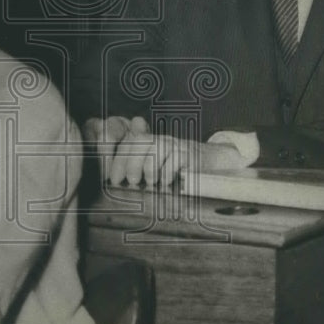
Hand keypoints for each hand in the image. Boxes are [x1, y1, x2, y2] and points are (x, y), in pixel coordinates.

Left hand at [84, 117, 246, 187]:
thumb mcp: (156, 167)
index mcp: (150, 142)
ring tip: (149, 183)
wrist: (210, 163)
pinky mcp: (190, 155)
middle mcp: (162, 140)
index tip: (114, 179)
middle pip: (141, 142)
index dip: (119, 159)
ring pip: (158, 148)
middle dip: (131, 162)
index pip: (130, 142)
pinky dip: (168, 173)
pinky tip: (165, 184)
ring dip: (150, 168)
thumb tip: (115, 181)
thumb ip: (136, 169)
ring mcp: (177, 145)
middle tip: (131, 181)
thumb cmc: (177, 170)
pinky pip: (176, 159)